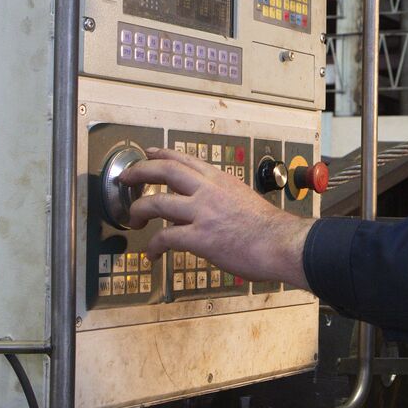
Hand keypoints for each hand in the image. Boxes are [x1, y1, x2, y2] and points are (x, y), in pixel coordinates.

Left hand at [118, 147, 313, 288]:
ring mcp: (201, 212)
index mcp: (220, 180)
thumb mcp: (244, 198)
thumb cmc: (269, 228)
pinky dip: (153, 247)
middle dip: (139, 173)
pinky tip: (152, 254)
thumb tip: (209, 206)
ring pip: (156, 203)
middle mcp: (208, 190)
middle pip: (164, 171)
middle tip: (125, 179)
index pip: (185, 159)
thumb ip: (223, 197)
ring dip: (138, 211)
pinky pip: (164, 238)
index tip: (149, 153)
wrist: (281, 244)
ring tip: (133, 220)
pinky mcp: (199, 237)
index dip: (162, 154)